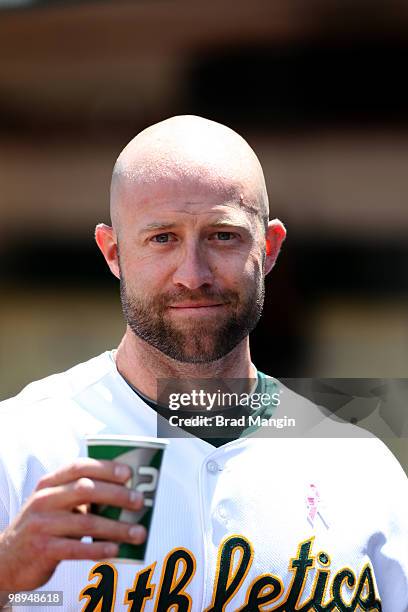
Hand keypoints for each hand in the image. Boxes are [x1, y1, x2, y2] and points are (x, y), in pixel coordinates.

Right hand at [0, 458, 145, 593]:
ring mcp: (42, 525)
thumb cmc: (43, 526)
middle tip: (139, 502)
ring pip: (86, 523)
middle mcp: (44, 500)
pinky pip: (76, 549)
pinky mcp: (43, 549)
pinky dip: (98, 549)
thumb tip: (124, 493)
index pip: (79, 467)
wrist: (6, 559)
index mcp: (49, 484)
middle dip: (117, 495)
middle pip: (86, 490)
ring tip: (137, 532)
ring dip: (116, 528)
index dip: (105, 468)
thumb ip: (80, 496)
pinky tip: (115, 550)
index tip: (128, 473)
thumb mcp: (55, 504)